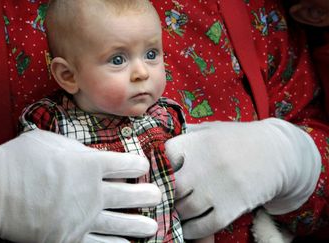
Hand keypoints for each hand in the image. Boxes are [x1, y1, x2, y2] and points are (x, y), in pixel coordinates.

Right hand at [0, 128, 160, 242]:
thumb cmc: (16, 161)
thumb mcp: (48, 141)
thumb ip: (74, 147)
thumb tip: (89, 152)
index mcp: (88, 164)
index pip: (125, 164)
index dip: (137, 164)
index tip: (142, 165)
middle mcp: (91, 192)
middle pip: (128, 194)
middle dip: (146, 195)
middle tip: (157, 196)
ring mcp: (81, 218)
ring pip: (120, 223)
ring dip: (139, 224)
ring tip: (152, 227)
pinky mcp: (68, 239)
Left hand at [165, 118, 320, 237]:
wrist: (277, 152)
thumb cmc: (237, 139)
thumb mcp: (210, 129)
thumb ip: (185, 136)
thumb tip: (159, 146)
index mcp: (194, 143)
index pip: (161, 160)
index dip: (156, 169)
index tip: (156, 176)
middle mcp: (203, 165)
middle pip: (169, 188)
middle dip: (165, 195)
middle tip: (163, 198)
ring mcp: (216, 188)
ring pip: (183, 210)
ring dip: (177, 213)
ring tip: (175, 212)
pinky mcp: (230, 208)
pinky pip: (202, 226)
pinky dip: (191, 229)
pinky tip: (188, 227)